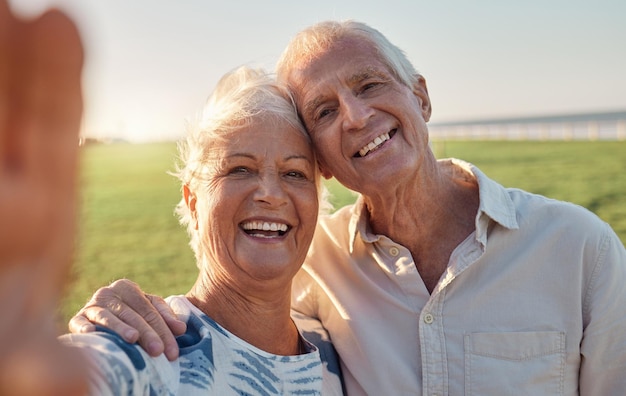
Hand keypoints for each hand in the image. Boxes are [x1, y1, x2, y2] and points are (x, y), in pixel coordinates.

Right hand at [0, 0, 85, 393]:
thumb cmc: (5, 354)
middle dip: (13, 51)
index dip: (49, 80)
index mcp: (37, 212)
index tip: (56, 19)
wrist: (0, 342)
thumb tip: (77, 388)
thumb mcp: (19, 362)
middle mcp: (12, 186)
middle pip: (13, 103)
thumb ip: (43, 371)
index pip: (46, 133)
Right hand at [69, 279, 185, 360]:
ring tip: (133, 338)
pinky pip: (79, 322)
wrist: (94, 317)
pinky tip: (91, 333)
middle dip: (147, 334)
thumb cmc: (128, 314)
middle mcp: (108, 293)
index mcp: (127, 287)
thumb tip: (181, 329)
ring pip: (108, 317)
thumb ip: (164, 317)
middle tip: (158, 350)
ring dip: (120, 327)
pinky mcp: (76, 318)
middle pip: (132, 315)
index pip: (149, 310)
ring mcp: (91, 305)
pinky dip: (85, 327)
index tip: (172, 350)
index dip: (163, 330)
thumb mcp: (147, 311)